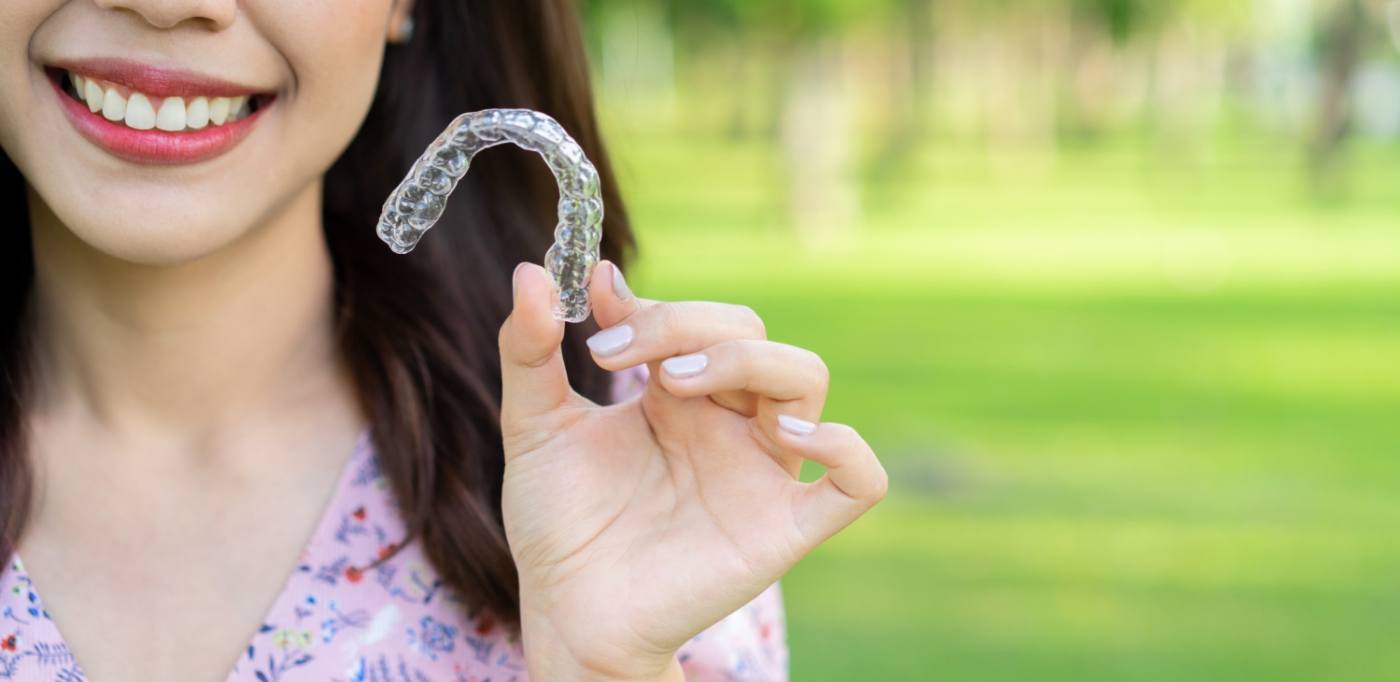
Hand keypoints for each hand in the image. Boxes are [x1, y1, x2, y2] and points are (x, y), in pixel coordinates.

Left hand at [498, 260, 887, 679]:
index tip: (597, 310)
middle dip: (687, 326)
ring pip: (806, 379)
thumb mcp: (534, 427)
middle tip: (619, 358)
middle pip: (751, 334)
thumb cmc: (559, 523)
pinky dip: (846, 448)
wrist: (566, 612)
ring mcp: (759, 471)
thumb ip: (530, 350)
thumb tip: (531, 271)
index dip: (655, 306)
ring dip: (748, 360)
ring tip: (669, 384)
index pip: (699, 319)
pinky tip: (788, 435)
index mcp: (677, 394)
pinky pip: (856, 482)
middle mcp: (727, 422)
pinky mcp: (783, 528)